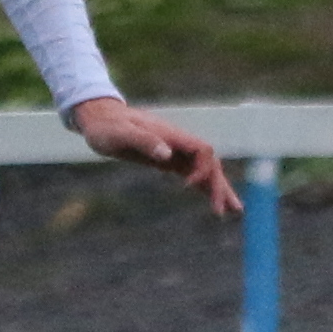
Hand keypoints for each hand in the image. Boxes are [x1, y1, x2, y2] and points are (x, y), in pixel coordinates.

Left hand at [68, 96, 238, 216]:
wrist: (99, 120)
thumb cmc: (107, 126)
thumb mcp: (120, 133)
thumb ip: (143, 141)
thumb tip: (167, 154)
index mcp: (171, 135)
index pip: (202, 150)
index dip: (203, 168)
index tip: (187, 186)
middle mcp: (178, 143)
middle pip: (209, 163)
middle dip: (218, 186)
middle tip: (226, 211)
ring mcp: (174, 152)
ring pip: (204, 171)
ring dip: (218, 189)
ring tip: (233, 211)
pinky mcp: (167, 160)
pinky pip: (191, 174)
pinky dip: (203, 187)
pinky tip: (211, 200)